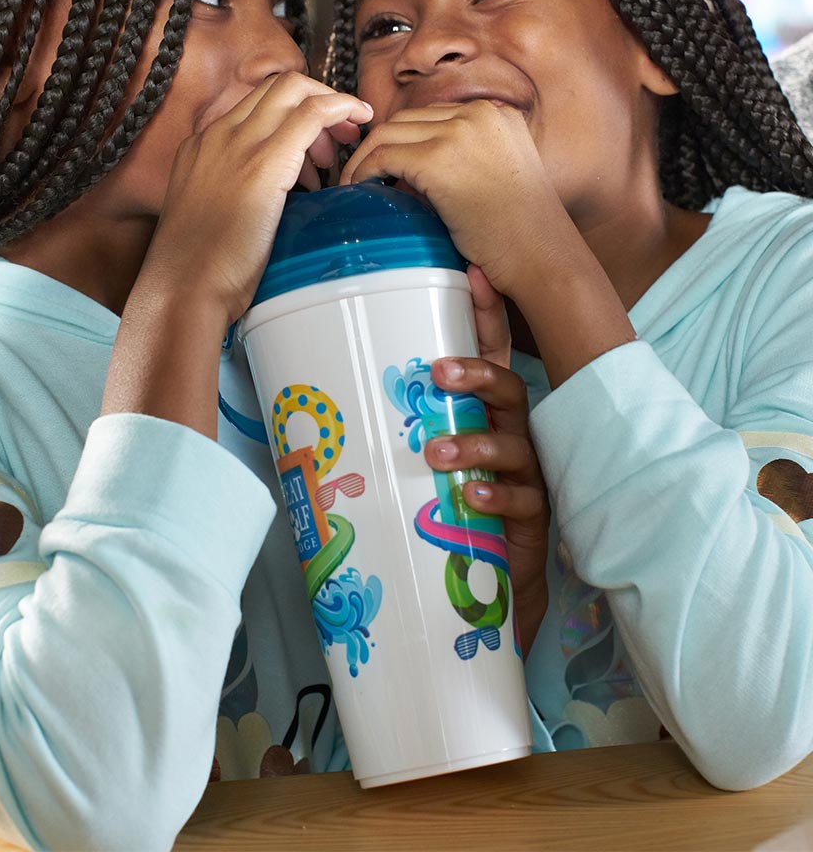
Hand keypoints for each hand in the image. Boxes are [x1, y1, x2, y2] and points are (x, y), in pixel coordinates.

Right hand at [146, 71, 372, 323]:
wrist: (183, 289)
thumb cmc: (199, 272)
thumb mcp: (210, 219)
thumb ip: (235, 197)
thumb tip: (267, 205)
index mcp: (201, 147)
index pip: (256, 106)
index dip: (294, 113)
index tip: (316, 144)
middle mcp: (217, 135)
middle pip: (277, 89)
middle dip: (319, 101)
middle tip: (343, 136)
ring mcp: (238, 144)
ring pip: (294, 91)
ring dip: (330, 109)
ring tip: (341, 153)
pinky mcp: (263, 163)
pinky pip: (311, 114)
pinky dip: (341, 108)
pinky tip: (360, 120)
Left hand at [339, 101, 576, 296]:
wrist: (543, 257)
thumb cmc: (520, 234)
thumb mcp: (497, 180)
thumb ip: (463, 164)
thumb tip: (411, 175)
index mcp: (498, 115)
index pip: (435, 117)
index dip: (406, 141)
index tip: (389, 167)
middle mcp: (480, 113)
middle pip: (408, 119)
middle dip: (380, 145)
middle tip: (363, 176)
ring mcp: (459, 132)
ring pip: (388, 132)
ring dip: (366, 158)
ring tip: (357, 185)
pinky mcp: (438, 158)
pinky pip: (383, 156)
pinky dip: (364, 172)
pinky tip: (360, 191)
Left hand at [423, 266, 549, 656]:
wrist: (493, 582)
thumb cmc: (454, 513)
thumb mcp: (424, 467)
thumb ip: (397, 436)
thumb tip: (323, 417)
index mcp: (488, 413)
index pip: (492, 355)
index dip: (486, 316)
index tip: (471, 274)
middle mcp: (514, 434)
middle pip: (507, 387)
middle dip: (475, 374)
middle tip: (437, 372)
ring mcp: (528, 475)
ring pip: (513, 443)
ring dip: (473, 442)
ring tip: (435, 452)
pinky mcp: (534, 518)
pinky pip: (522, 501)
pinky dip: (494, 496)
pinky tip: (469, 498)